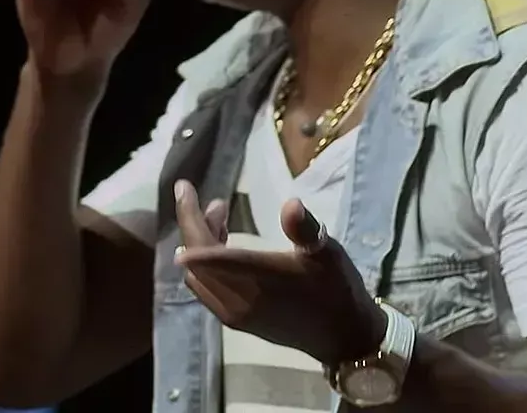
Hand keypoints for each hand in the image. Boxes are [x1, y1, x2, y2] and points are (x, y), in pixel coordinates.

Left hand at [172, 180, 386, 365]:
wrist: (343, 338)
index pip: (209, 249)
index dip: (191, 218)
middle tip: (205, 198)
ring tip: (219, 217)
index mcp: (258, 278)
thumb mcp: (328, 253)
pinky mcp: (237, 321)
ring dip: (199, 244)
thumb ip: (305, 229)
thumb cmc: (338, 289)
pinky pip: (206, 289)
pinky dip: (204, 266)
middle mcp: (238, 298)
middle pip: (197, 259)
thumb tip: (291, 204)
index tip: (184, 189)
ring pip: (199, 275)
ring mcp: (234, 313)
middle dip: (194, 224)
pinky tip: (223, 249)